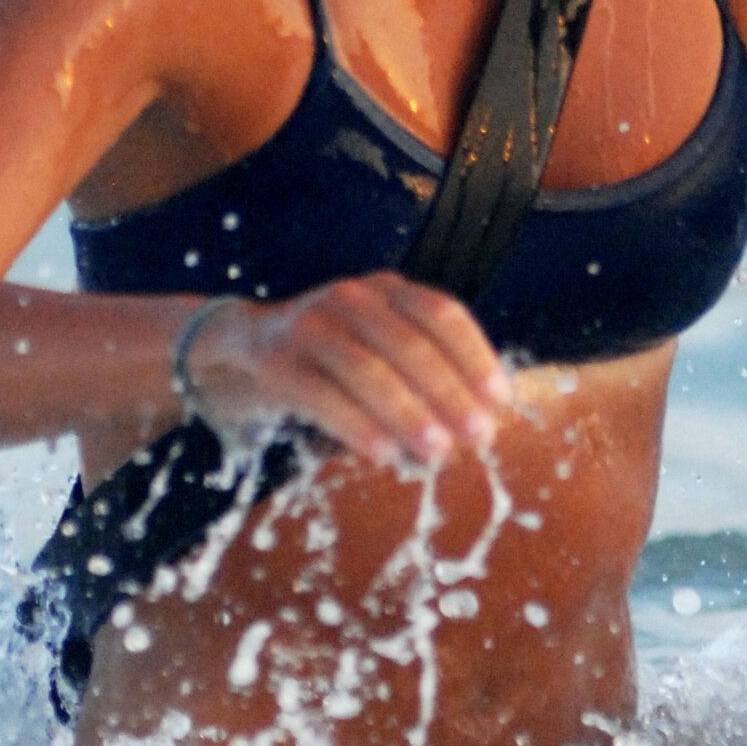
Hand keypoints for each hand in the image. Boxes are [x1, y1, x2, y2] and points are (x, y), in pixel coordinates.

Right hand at [181, 274, 514, 472]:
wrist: (245, 345)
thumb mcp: (382, 349)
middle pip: (409, 343)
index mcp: (387, 289)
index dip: (476, 357)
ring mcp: (309, 324)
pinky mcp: (276, 360)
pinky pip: (322, 396)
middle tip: (479, 437)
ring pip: (367, 369)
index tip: (501, 402)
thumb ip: (426, 377)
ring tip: (438, 453)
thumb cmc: (335, 358)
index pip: (442, 313)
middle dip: (450, 394)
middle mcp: (351, 297)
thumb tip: (478, 426)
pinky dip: (357, 427)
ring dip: (408, 414)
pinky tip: (384, 456)